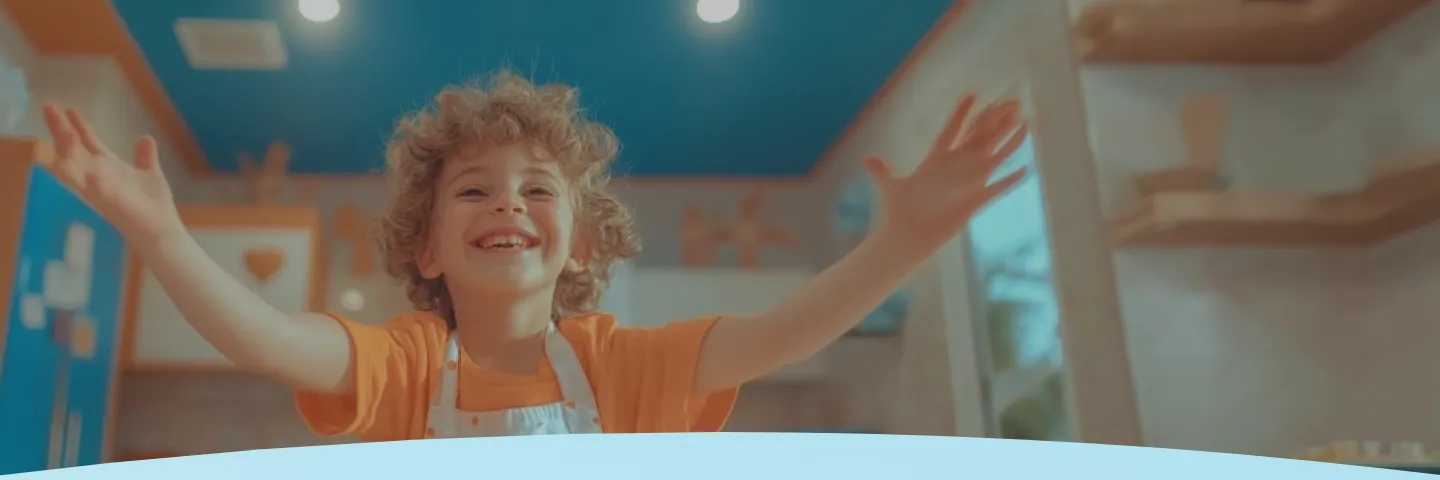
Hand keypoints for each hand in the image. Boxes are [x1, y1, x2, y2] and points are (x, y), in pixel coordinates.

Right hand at [41, 104, 181, 240]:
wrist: (161, 230)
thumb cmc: (152, 204)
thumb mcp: (149, 173)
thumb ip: (144, 156)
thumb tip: (145, 137)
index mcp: (108, 167)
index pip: (87, 142)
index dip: (78, 125)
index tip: (67, 107)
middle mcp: (99, 177)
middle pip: (74, 149)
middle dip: (61, 130)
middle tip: (49, 107)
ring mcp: (103, 191)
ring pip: (78, 169)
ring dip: (70, 152)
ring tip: (65, 132)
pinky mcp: (115, 204)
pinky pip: (100, 192)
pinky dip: (95, 182)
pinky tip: (92, 172)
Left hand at [864, 92, 1028, 254]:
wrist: (907, 236)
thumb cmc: (899, 212)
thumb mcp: (890, 186)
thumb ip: (881, 171)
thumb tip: (866, 159)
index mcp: (937, 159)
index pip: (952, 130)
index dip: (961, 113)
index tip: (971, 93)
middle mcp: (956, 167)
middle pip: (980, 136)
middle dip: (996, 118)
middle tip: (1011, 99)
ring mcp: (968, 182)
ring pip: (994, 155)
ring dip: (1009, 139)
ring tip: (1025, 121)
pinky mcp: (975, 200)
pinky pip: (997, 187)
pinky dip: (1009, 179)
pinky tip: (1025, 168)